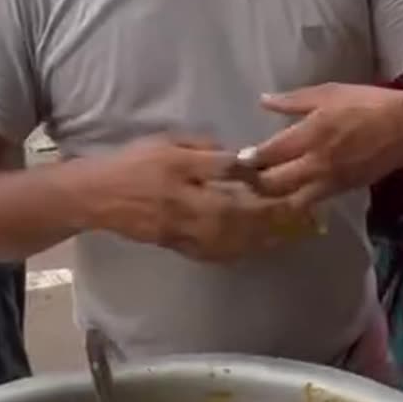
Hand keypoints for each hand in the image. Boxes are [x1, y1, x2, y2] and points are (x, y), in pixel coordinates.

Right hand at [81, 136, 309, 262]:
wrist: (97, 196)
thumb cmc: (134, 164)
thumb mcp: (172, 147)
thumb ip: (208, 156)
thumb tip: (243, 161)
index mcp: (193, 192)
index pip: (242, 199)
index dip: (271, 199)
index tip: (298, 195)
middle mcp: (195, 221)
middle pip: (245, 227)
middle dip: (276, 224)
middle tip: (305, 219)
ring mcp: (187, 237)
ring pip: (234, 244)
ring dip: (264, 241)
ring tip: (289, 233)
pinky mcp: (180, 247)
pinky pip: (217, 254)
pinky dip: (240, 251)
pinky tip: (255, 246)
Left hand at [250, 83, 402, 207]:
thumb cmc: (368, 105)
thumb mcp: (330, 93)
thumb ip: (294, 100)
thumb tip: (264, 100)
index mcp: (310, 133)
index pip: (269, 153)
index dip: (249, 159)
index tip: (237, 159)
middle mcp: (315, 162)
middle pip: (273, 183)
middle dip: (255, 183)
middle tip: (244, 178)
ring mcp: (328, 181)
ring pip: (289, 199)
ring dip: (273, 197)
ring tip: (262, 191)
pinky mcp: (340, 191)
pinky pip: (309, 203)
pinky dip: (294, 202)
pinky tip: (287, 195)